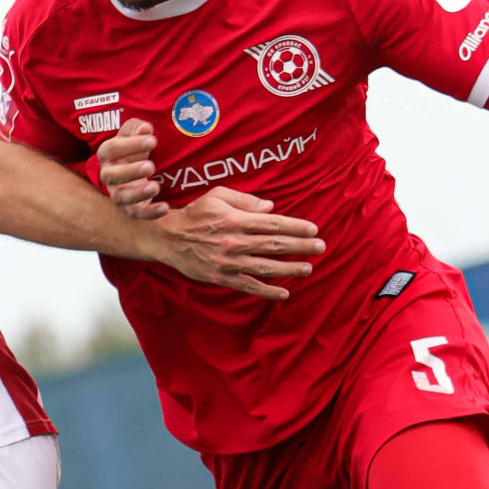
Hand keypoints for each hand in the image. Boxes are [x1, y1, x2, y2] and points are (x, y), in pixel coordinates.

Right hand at [97, 120, 163, 216]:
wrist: (133, 166)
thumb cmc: (133, 148)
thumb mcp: (133, 133)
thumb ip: (136, 128)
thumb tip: (145, 129)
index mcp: (106, 154)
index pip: (112, 149)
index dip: (130, 145)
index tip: (153, 141)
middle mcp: (108, 175)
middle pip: (112, 176)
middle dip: (131, 171)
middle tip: (150, 166)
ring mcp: (118, 192)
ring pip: (122, 197)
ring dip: (138, 194)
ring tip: (155, 187)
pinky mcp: (130, 207)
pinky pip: (136, 213)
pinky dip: (150, 212)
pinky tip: (165, 207)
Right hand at [150, 188, 325, 299]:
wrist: (168, 238)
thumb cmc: (195, 214)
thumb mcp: (217, 196)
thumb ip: (244, 200)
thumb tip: (270, 207)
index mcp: (236, 220)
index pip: (273, 223)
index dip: (296, 226)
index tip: (313, 229)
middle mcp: (235, 241)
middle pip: (274, 244)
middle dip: (300, 246)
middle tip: (320, 247)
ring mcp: (229, 262)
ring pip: (266, 266)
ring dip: (289, 269)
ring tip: (308, 268)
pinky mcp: (222, 277)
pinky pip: (249, 285)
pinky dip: (267, 291)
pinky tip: (284, 293)